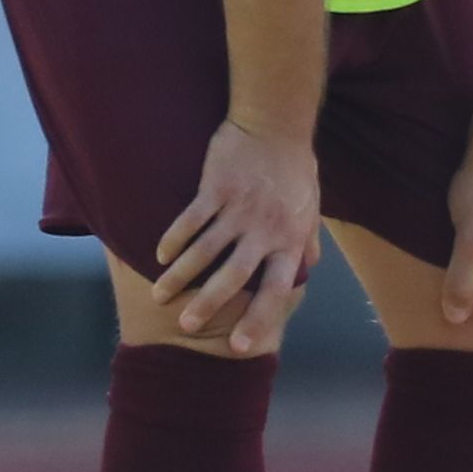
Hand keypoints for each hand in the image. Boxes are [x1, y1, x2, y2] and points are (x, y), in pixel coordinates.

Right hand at [151, 117, 320, 353]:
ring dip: (179, 277)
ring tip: (160, 296)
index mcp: (290, 239)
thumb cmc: (296, 170)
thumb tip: (309, 267)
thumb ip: (307, 240)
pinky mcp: (215, 188)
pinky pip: (189, 220)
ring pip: (203, 252)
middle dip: (207, 305)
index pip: (276, 289)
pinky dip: (172, 240)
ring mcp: (239, 209)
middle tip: (186, 327)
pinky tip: (160, 255)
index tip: (240, 347)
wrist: (276, 124)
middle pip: (234, 277)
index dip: (258, 319)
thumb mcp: (311, 208)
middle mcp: (265, 229)